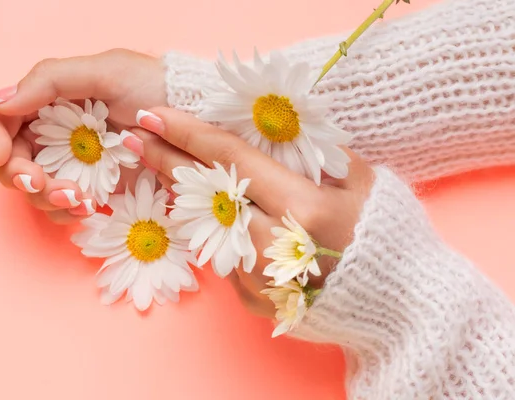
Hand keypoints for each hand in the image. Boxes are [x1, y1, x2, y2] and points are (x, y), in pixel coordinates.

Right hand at [0, 49, 166, 223]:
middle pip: (14, 163)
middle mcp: (55, 135)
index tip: (0, 157)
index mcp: (49, 103)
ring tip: (79, 198)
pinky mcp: (94, 188)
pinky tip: (88, 206)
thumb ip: (49, 81)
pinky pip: (65, 207)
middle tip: (41, 183)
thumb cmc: (150, 86)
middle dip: (22, 178)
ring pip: (36, 190)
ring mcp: (74, 165)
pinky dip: (69, 211)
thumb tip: (0, 102)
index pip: (3, 122)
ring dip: (48, 199)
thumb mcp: (104, 71)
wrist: (191, 116)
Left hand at [123, 108, 374, 318]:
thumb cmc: (388, 235)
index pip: (231, 160)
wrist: (399, 305)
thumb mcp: (365, 182)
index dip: (187, 135)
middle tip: (134, 142)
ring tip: (171, 172)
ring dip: (188, 199)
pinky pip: (227, 257)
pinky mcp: (256, 300)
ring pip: (209, 226)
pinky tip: (224, 219)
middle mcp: (275, 245)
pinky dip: (221, 234)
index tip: (151, 116)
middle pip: (206, 194)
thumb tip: (273, 130)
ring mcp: (261, 278)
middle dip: (165, 164)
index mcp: (304, 208)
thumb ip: (316, 154)